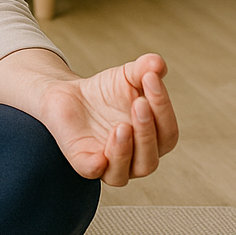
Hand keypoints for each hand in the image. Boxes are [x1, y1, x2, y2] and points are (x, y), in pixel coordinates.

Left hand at [35, 53, 177, 185]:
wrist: (68, 93)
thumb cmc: (104, 92)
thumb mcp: (126, 76)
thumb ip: (144, 70)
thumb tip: (158, 63)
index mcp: (154, 139)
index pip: (167, 132)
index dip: (163, 107)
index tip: (151, 78)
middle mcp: (137, 157)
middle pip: (151, 155)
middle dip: (147, 129)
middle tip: (139, 102)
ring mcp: (111, 164)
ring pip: (126, 171)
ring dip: (127, 149)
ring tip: (122, 126)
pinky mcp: (84, 162)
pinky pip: (94, 171)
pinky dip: (99, 165)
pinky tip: (101, 155)